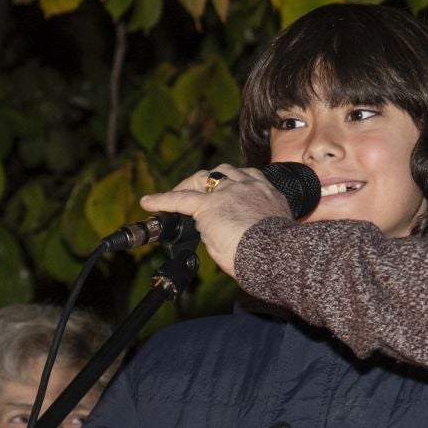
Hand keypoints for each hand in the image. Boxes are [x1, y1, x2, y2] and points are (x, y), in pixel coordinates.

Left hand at [139, 165, 292, 278]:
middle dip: (209, 181)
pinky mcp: (207, 206)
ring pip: (202, 180)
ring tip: (176, 194)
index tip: (230, 190)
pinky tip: (148, 203)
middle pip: (223, 173)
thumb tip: (231, 232)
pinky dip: (162, 201)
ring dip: (189, 186)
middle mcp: (249, 186)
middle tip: (197, 192)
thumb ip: (253, 223)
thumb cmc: (279, 253)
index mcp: (268, 194)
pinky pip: (180, 200)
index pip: (249, 179)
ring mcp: (228, 193)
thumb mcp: (272, 230)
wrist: (276, 254)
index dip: (235, 183)